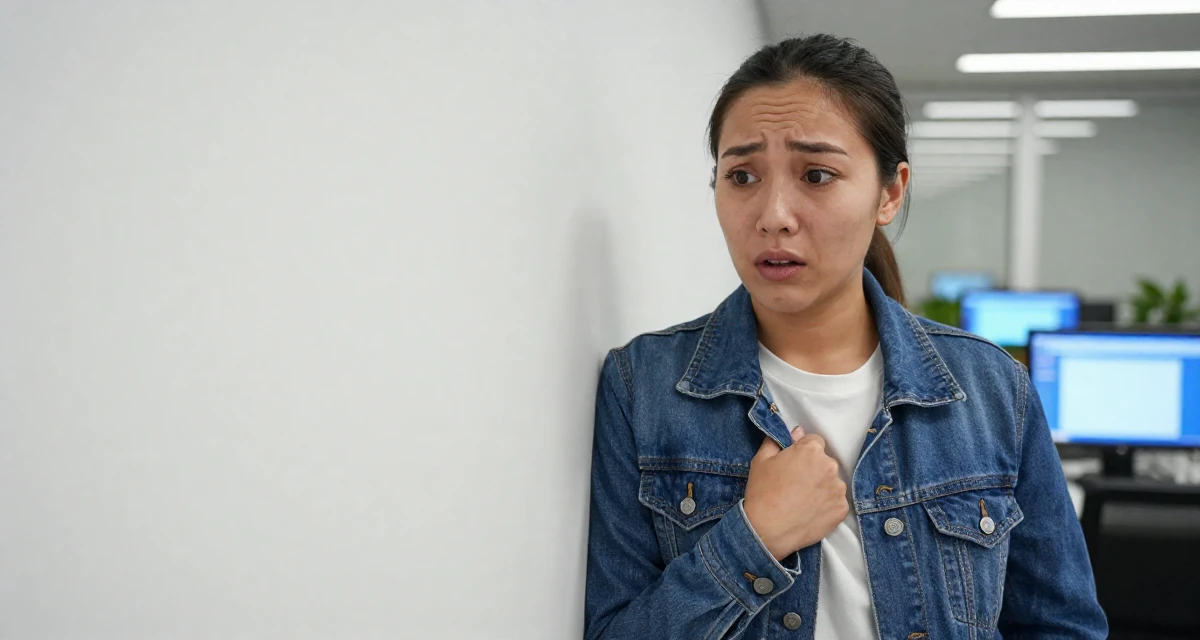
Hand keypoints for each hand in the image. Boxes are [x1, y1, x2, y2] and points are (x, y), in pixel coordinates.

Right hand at [743, 426, 849, 560]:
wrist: (767, 530)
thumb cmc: (762, 492)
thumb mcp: (761, 460)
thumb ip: (778, 440)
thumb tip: (795, 432)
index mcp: (811, 450)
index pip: (814, 442)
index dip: (803, 452)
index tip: (793, 465)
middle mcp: (830, 466)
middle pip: (825, 462)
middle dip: (814, 469)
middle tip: (796, 484)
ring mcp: (838, 489)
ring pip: (832, 482)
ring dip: (822, 487)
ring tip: (803, 500)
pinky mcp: (842, 509)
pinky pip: (836, 501)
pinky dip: (826, 505)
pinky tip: (810, 511)